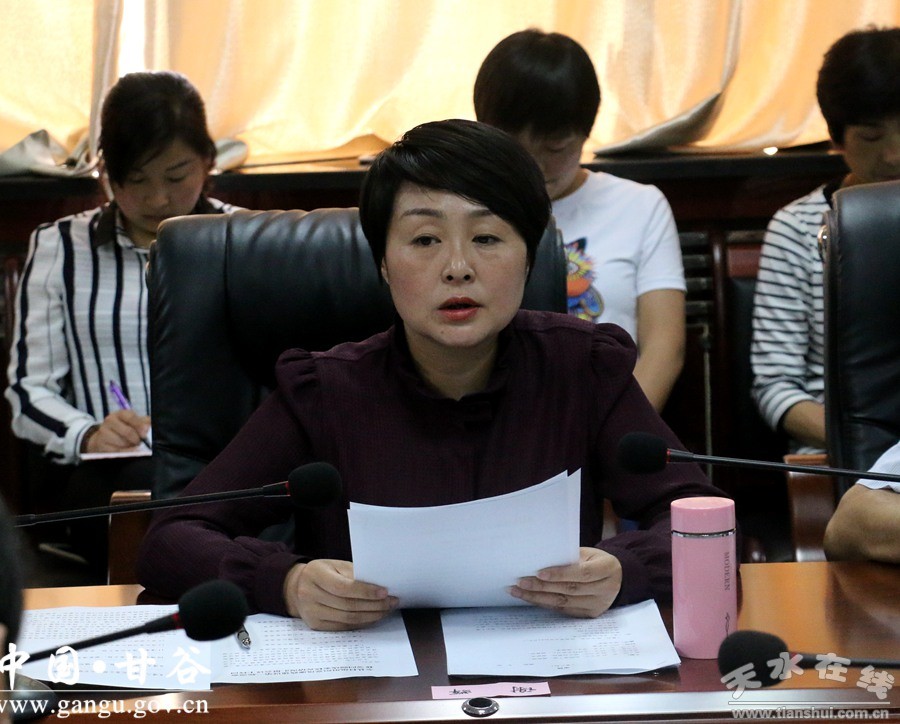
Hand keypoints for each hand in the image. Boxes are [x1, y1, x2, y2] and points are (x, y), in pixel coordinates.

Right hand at [83, 410, 150, 452]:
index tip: (146, 433)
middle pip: (128, 432)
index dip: (140, 426)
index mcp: (121, 413)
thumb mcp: (135, 422)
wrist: (105, 438)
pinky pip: (116, 452)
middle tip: (140, 442)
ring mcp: (103, 433)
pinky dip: (125, 453)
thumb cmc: (125, 429)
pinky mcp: (100, 445)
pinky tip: (129, 451)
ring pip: (122, 443)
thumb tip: (151, 426)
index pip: (131, 417)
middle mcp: (110, 421)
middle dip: (137, 439)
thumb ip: (145, 423)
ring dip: (131, 447)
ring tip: (134, 446)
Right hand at [283, 559, 398, 630]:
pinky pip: (343, 627)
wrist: (297, 587)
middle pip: (347, 605)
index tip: (384, 592)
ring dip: (371, 616)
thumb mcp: (335, 565)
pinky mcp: (315, 625)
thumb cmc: (322, 573)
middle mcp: (310, 594)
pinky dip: (361, 623)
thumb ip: (354, 573)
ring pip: (347, 619)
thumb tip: (379, 584)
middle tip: (391, 602)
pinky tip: (372, 617)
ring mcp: (311, 612)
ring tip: (386, 610)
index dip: (366, 591)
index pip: (343, 587)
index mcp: (315, 574)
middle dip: (374, 605)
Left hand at [509, 547, 621, 617]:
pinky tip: (530, 598)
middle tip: (520, 582)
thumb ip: (569, 557)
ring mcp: (597, 605)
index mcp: (607, 569)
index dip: (560, 574)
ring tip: (518, 591)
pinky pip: (563, 611)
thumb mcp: (589, 553)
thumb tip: (540, 560)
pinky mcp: (589, 615)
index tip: (539, 573)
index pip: (582, 573)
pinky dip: (545, 604)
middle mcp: (605, 590)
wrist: (617, 578)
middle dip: (542, 587)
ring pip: (564, 603)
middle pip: (570, 590)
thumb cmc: (596, 561)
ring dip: (538, 597)